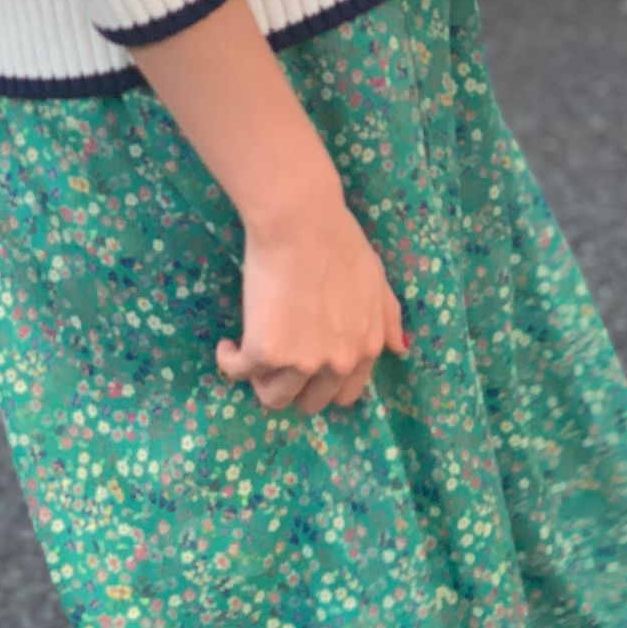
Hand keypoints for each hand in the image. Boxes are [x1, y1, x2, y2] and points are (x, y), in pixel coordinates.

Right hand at [215, 176, 408, 413]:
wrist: (301, 224)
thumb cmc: (339, 242)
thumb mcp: (377, 280)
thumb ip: (387, 318)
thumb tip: (398, 349)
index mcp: (365, 349)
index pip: (345, 394)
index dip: (322, 384)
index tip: (305, 367)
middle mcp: (337, 363)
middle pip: (310, 403)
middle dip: (293, 387)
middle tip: (277, 361)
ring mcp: (301, 362)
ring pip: (274, 398)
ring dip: (260, 381)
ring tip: (251, 353)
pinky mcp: (265, 352)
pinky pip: (239, 372)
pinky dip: (230, 361)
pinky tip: (228, 346)